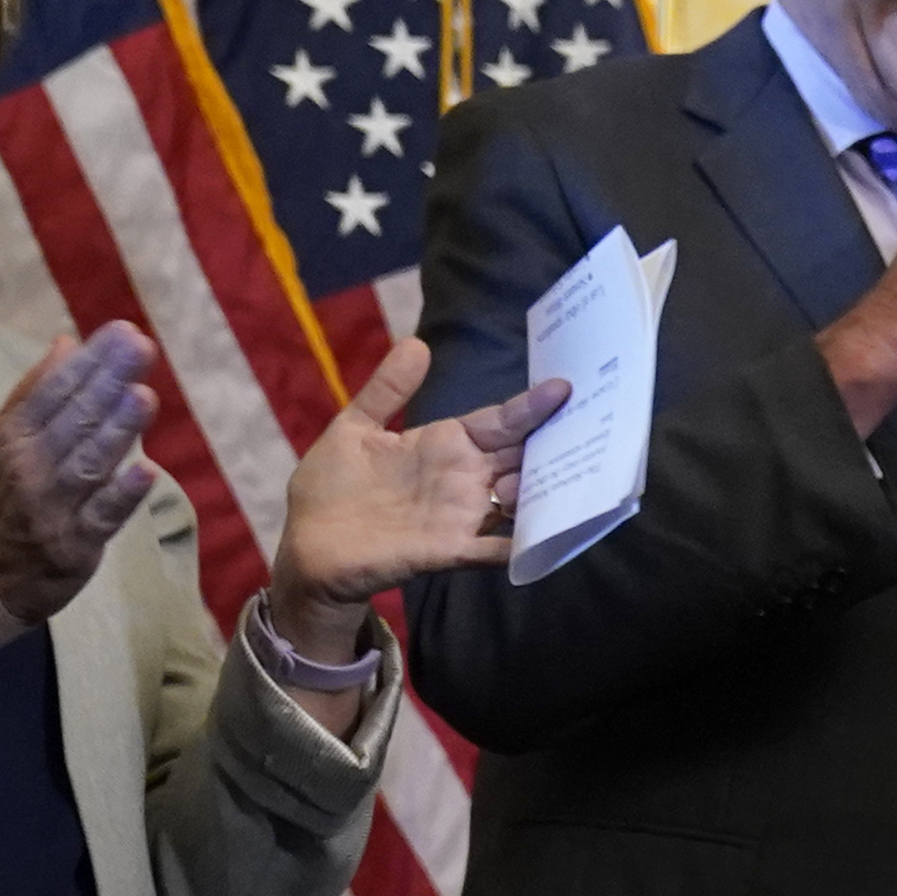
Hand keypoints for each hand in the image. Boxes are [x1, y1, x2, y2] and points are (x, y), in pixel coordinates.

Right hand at [0, 326, 157, 711]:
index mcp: (11, 438)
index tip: (123, 331)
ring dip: (118, 429)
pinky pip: (100, 518)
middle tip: (141, 346)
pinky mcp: (72, 548)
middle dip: (109, 381)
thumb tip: (67, 343)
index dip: (90, 361)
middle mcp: (30, 468)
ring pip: (89, 463)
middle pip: (74, 420)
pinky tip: (147, 471)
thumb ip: (34, 393)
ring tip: (144, 395)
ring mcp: (51, 509)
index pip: (54, 391)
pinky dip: (121, 495)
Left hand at [266, 339, 570, 651]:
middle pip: (519, 457)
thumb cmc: (330, 489)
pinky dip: (518, 544)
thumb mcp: (355, 428)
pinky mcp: (447, 550)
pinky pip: (492, 548)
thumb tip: (418, 344)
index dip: (529, 407)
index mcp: (444, 444)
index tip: (563, 388)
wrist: (307, 546)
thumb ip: (387, 391)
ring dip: (537, 488)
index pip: (497, 422)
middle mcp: (462, 479)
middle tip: (588, 426)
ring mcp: (459, 516)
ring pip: (516, 499)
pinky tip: (543, 535)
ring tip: (555, 470)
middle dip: (551, 444)